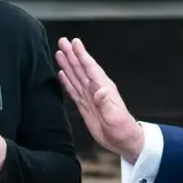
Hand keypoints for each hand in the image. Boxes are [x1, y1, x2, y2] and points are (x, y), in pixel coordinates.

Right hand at [56, 37, 143, 163]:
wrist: (123, 141)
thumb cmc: (123, 129)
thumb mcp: (115, 117)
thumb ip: (106, 103)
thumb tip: (100, 91)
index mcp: (104, 88)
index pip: (91, 68)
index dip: (82, 55)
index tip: (74, 42)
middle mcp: (96, 89)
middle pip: (81, 68)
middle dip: (72, 55)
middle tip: (62, 41)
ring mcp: (90, 97)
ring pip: (76, 77)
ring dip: (68, 65)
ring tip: (59, 53)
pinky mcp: (85, 106)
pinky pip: (74, 90)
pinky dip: (67, 81)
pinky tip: (62, 74)